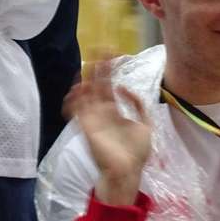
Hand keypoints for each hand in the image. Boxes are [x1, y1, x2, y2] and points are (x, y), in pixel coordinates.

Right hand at [68, 59, 151, 204]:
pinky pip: (76, 110)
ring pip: (85, 93)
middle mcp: (102, 112)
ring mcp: (93, 119)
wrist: (128, 171)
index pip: (109, 85)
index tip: (113, 54)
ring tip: (89, 64)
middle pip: (97, 84)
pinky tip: (79, 88)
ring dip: (86, 78)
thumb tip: (126, 88)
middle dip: (98, 67)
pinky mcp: (87, 127)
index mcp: (115, 111)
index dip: (110, 70)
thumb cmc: (136, 153)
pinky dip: (74, 99)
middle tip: (99, 48)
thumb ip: (139, 106)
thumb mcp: (145, 124)